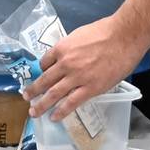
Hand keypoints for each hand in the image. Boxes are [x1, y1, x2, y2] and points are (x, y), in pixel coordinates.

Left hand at [24, 16, 148, 120]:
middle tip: (26, 97)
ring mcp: (77, 77)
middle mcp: (65, 64)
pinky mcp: (91, 89)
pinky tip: (54, 117)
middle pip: (44, 80)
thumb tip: (68, 56)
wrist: (124, 37)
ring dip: (42, 104)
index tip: (41, 77)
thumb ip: (70, 48)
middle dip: (33, 90)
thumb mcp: (79, 35)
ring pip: (54, 94)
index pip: (44, 62)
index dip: (41, 71)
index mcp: (61, 48)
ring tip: (34, 112)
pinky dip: (61, 111)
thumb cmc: (104, 32)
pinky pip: (72, 103)